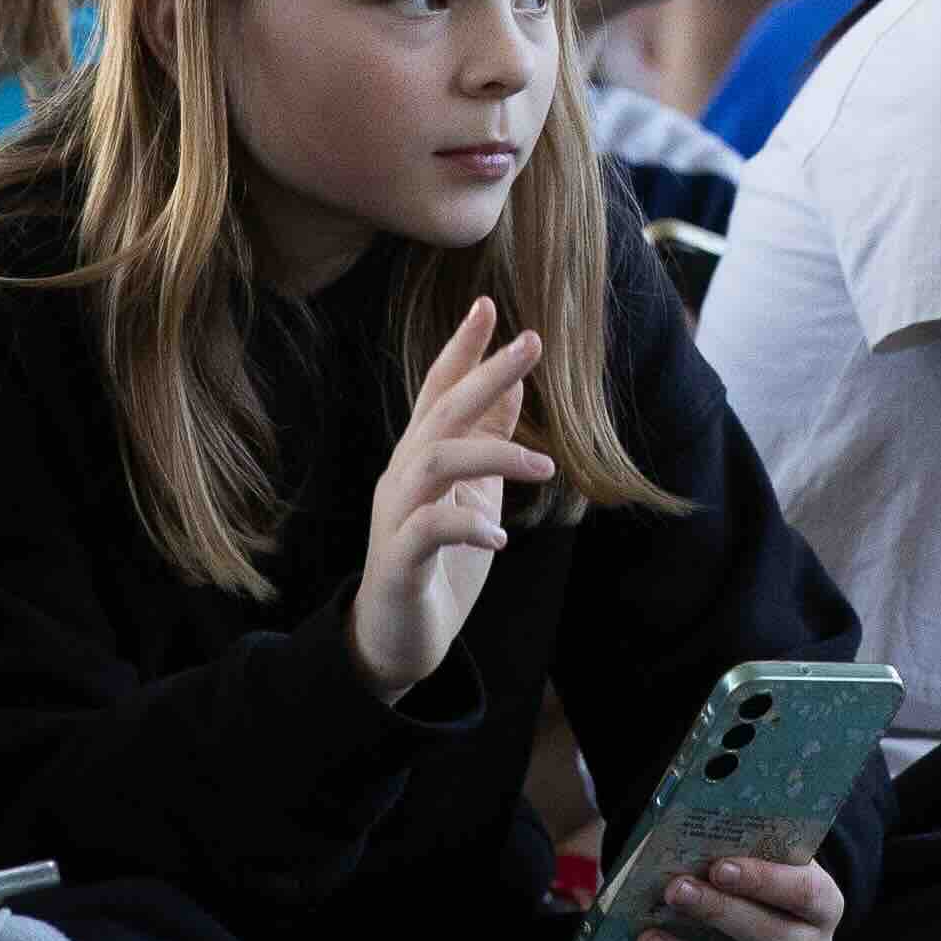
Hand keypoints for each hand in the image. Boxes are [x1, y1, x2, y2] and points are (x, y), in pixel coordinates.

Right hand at [350, 301, 548, 697]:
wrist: (397, 635)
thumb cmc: (438, 559)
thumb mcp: (474, 492)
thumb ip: (486, 440)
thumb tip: (512, 386)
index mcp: (422, 457)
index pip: (438, 391)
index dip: (461, 348)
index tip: (487, 305)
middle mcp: (403, 476)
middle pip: (441, 412)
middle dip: (485, 374)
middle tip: (531, 343)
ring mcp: (397, 516)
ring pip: (435, 461)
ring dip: (493, 454)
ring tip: (543, 467)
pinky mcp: (400, 561)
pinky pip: (429, 531)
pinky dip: (467, 528)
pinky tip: (499, 538)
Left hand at [626, 848, 843, 940]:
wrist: (770, 930)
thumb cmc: (757, 886)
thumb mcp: (763, 863)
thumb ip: (740, 854)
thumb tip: (686, 847)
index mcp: (824, 905)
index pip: (803, 893)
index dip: (763, 880)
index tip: (718, 867)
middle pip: (772, 936)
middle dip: (718, 913)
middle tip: (674, 891)